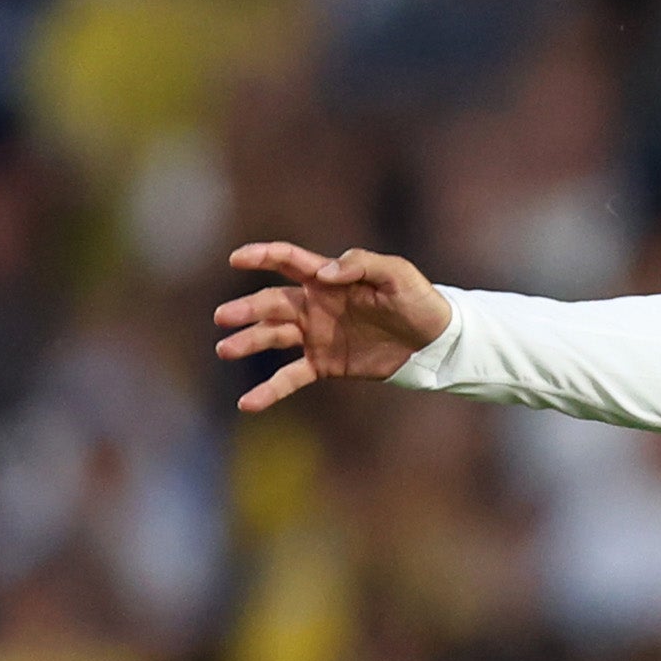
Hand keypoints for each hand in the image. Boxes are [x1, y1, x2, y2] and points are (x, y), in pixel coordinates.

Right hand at [212, 242, 450, 410]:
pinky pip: (290, 377)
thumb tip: (324, 273)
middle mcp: (314, 305)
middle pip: (271, 304)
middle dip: (246, 309)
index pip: (287, 261)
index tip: (236, 259)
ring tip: (225, 349)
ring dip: (247, 342)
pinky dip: (269, 390)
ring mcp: (316, 336)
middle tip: (224, 317)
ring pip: (273, 337)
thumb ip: (360, 264)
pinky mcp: (325, 365)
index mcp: (327, 279)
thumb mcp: (396, 274)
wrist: (437, 342)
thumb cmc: (418, 300)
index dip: (261, 256)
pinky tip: (247, 403)